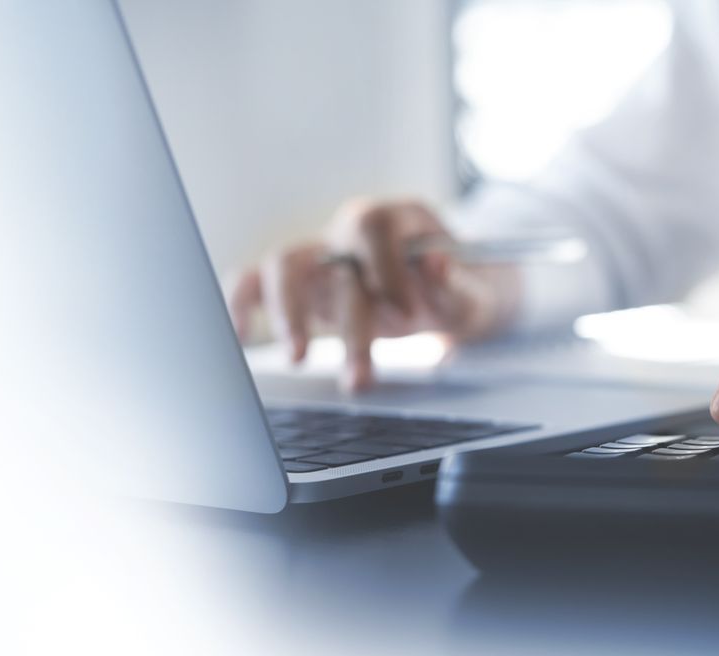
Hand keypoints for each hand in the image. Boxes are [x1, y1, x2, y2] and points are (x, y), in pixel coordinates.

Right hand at [226, 199, 518, 390]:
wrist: (452, 296)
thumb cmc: (462, 289)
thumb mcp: (477, 291)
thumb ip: (457, 284)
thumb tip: (434, 264)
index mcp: (393, 219)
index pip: (372, 225)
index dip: (385, 267)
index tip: (407, 313)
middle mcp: (348, 234)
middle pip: (325, 256)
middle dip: (341, 317)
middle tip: (358, 372)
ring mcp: (320, 258)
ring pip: (282, 267)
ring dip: (288, 314)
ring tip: (298, 358)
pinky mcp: (300, 287)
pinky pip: (255, 282)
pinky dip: (241, 303)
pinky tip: (241, 336)